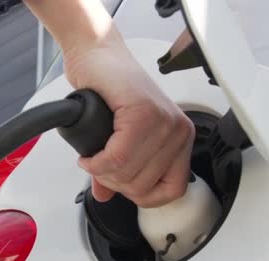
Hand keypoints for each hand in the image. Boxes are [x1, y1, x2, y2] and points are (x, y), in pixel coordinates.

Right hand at [62, 31, 194, 207]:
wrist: (97, 56)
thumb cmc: (110, 89)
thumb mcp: (119, 137)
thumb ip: (117, 170)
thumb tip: (105, 196)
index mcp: (180, 139)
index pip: (172, 191)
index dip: (141, 196)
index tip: (120, 186)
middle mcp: (178, 131)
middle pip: (143, 186)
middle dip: (113, 183)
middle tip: (98, 167)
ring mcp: (163, 122)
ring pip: (128, 174)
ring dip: (101, 172)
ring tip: (93, 159)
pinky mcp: (143, 113)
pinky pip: (117, 158)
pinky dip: (96, 163)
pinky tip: (88, 156)